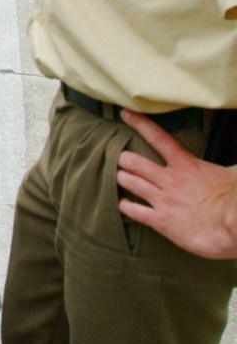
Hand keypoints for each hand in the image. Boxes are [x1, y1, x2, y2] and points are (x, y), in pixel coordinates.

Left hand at [117, 109, 236, 258]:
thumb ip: (232, 165)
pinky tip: (122, 203)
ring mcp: (162, 200)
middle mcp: (170, 180)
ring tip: (118, 175)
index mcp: (187, 165)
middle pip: (134, 162)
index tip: (126, 114)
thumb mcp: (235, 174)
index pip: (159, 139)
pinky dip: (124, 206)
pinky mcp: (159, 220)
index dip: (140, 124)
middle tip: (120, 158)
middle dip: (124, 159)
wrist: (232, 229)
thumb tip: (235, 162)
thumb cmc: (235, 200)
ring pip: (129, 182)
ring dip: (121, 177)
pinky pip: (132, 210)